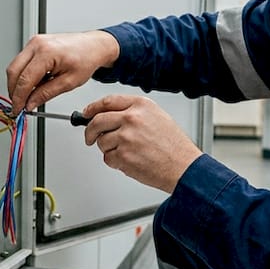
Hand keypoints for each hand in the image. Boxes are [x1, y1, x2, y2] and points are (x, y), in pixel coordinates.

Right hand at [6, 31, 119, 114]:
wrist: (93, 46)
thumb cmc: (86, 59)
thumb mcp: (69, 82)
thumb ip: (46, 94)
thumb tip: (30, 103)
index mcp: (46, 52)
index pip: (24, 79)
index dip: (19, 97)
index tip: (18, 109)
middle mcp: (37, 44)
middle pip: (14, 71)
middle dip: (14, 91)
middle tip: (19, 105)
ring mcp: (34, 42)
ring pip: (15, 66)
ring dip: (18, 83)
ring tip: (30, 95)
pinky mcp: (34, 43)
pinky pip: (21, 61)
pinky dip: (24, 75)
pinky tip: (34, 83)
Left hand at [83, 94, 202, 193]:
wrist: (183, 166)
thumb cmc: (173, 145)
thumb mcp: (157, 117)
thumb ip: (133, 112)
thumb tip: (109, 115)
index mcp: (140, 105)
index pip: (107, 102)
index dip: (93, 108)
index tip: (87, 113)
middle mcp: (131, 118)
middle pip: (97, 121)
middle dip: (90, 131)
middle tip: (90, 137)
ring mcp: (126, 137)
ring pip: (101, 142)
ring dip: (108, 149)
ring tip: (127, 152)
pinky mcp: (123, 156)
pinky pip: (107, 158)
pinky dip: (115, 162)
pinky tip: (130, 161)